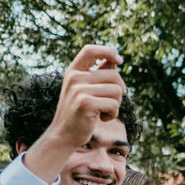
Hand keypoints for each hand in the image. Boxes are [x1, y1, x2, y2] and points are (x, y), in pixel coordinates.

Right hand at [24, 45, 125, 182]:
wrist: (64, 134)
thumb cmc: (79, 112)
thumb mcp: (85, 90)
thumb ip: (98, 75)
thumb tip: (115, 61)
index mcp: (74, 71)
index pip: (90, 50)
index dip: (108, 51)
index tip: (119, 61)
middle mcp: (75, 77)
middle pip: (114, 75)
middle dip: (120, 91)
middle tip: (111, 103)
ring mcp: (79, 90)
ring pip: (117, 91)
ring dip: (117, 105)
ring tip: (104, 111)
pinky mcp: (85, 103)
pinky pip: (114, 104)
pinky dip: (113, 114)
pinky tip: (102, 118)